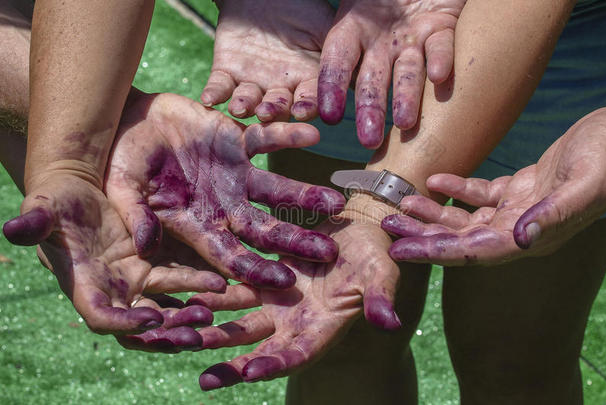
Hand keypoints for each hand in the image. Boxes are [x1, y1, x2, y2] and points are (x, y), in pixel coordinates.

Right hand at [2, 173, 225, 351]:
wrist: (79, 192)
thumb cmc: (56, 202)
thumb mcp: (44, 210)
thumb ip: (35, 223)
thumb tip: (13, 229)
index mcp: (84, 285)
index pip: (102, 317)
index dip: (125, 324)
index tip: (153, 319)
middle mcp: (112, 290)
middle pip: (141, 325)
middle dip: (166, 333)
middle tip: (195, 334)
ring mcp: (135, 280)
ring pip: (166, 307)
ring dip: (188, 313)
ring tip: (215, 306)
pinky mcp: (154, 264)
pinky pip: (179, 282)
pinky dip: (198, 287)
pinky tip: (221, 284)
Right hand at [105, 92, 344, 289]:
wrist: (131, 119)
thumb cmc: (121, 159)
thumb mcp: (121, 188)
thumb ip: (135, 215)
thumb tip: (144, 247)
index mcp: (197, 223)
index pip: (231, 253)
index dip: (256, 268)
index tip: (286, 280)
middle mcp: (223, 204)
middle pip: (265, 229)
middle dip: (296, 242)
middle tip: (329, 252)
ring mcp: (234, 174)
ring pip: (277, 190)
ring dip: (305, 196)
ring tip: (337, 203)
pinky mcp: (238, 141)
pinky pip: (267, 138)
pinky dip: (288, 135)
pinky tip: (314, 134)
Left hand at [190, 214, 402, 389]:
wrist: (357, 226)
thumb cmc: (375, 253)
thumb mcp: (381, 274)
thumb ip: (379, 298)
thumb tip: (388, 322)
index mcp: (322, 327)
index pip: (297, 353)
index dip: (275, 364)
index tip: (250, 373)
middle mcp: (293, 321)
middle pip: (258, 348)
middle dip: (231, 363)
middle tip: (204, 380)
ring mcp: (275, 301)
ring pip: (236, 320)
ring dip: (209, 331)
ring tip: (179, 341)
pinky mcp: (262, 278)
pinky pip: (232, 290)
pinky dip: (210, 296)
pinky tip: (184, 299)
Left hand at [200, 0, 333, 121]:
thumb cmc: (302, 8)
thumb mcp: (326, 28)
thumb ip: (340, 54)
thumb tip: (366, 74)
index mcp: (306, 82)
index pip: (308, 100)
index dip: (305, 106)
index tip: (301, 110)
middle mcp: (280, 89)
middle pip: (277, 107)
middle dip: (273, 111)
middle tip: (268, 114)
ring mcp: (253, 83)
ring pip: (248, 101)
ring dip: (245, 106)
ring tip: (241, 107)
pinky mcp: (226, 73)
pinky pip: (219, 87)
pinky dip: (214, 93)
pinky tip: (209, 99)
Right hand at [318, 0, 465, 147]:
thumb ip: (347, 21)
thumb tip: (332, 51)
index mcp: (351, 30)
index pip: (337, 63)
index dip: (332, 88)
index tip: (330, 116)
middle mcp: (380, 42)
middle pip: (372, 81)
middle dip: (371, 110)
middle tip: (370, 140)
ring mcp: (411, 38)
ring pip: (408, 72)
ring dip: (406, 98)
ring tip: (405, 123)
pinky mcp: (442, 28)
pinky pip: (442, 45)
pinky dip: (441, 59)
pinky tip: (439, 76)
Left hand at [382, 107, 605, 264]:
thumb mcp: (585, 183)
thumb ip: (553, 213)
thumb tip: (520, 240)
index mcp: (531, 236)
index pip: (472, 251)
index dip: (434, 252)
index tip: (399, 250)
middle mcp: (520, 229)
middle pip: (460, 238)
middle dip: (421, 235)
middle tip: (385, 226)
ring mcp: (519, 210)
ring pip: (466, 217)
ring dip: (432, 212)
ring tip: (400, 203)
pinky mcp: (522, 189)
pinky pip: (481, 193)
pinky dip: (457, 187)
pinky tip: (435, 177)